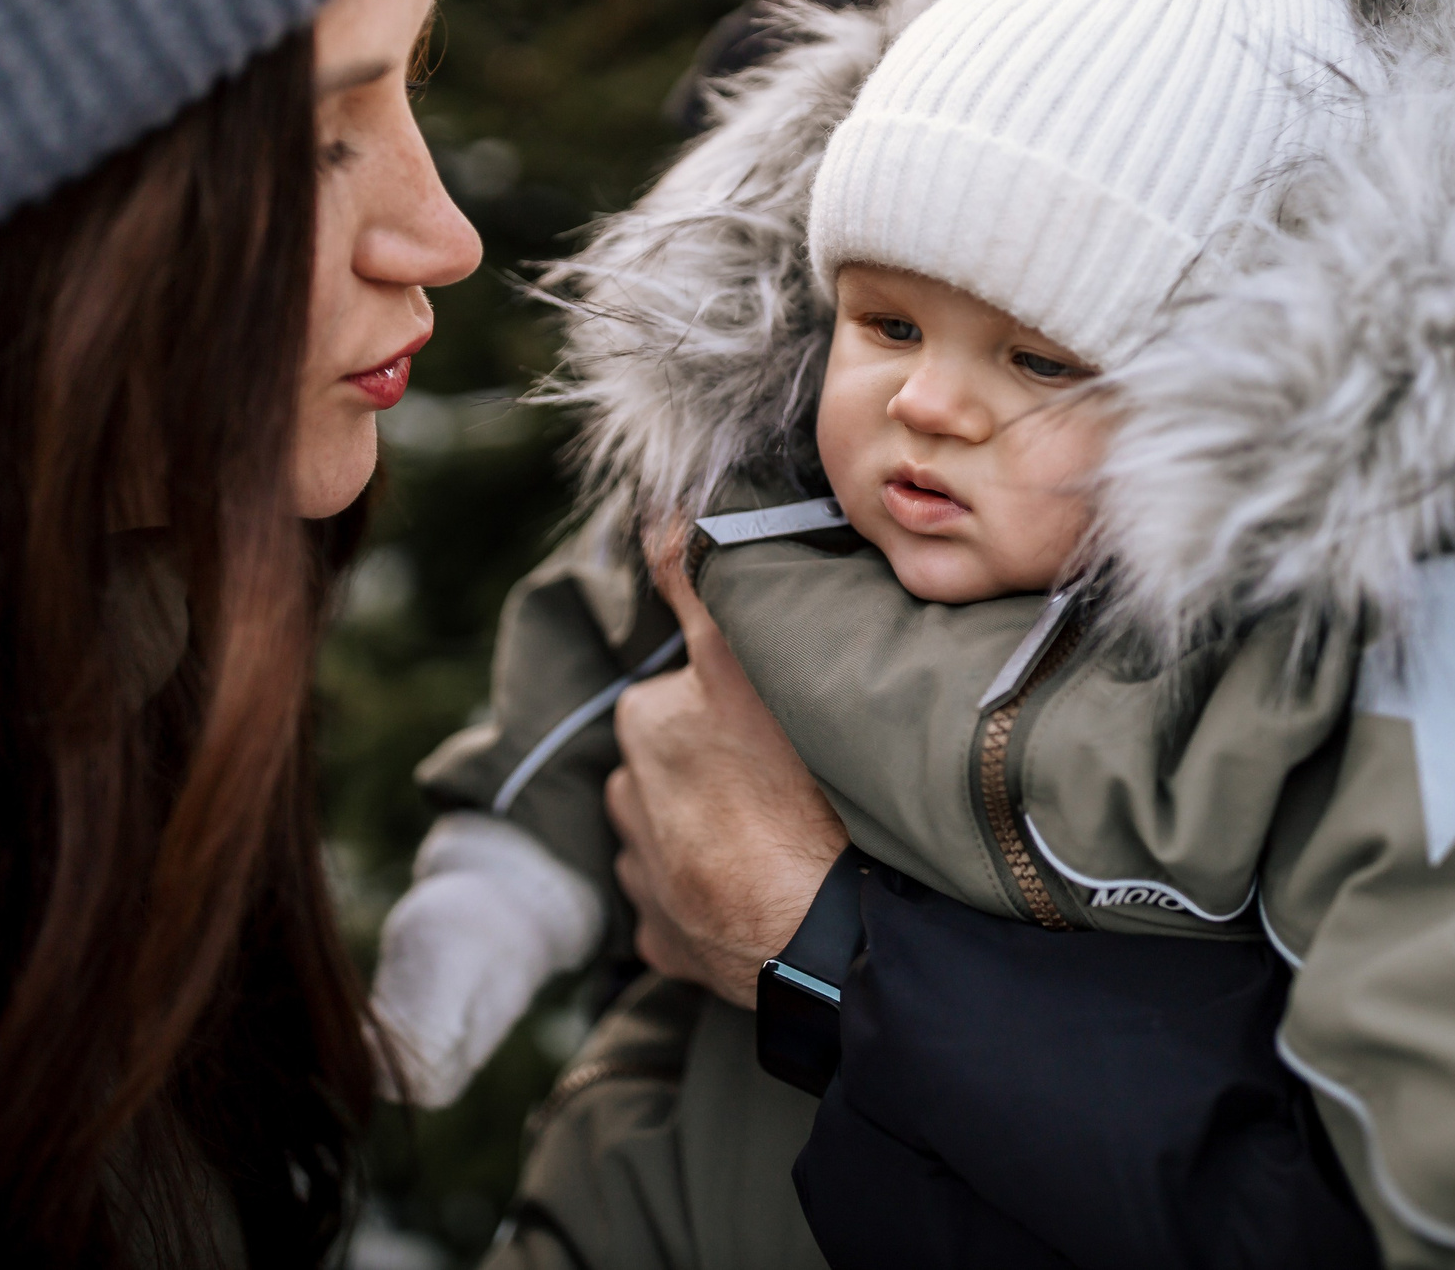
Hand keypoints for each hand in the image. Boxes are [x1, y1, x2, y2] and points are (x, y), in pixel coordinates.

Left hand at [605, 535, 848, 1007]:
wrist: (827, 940)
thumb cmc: (794, 795)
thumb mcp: (743, 665)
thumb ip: (697, 584)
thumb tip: (658, 511)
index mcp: (644, 724)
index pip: (689, 687)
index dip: (739, 695)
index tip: (782, 718)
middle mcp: (627, 800)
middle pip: (683, 760)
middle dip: (725, 763)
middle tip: (797, 777)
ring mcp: (645, 880)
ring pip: (683, 831)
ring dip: (719, 829)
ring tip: (788, 837)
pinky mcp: (665, 944)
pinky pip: (688, 906)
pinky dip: (719, 897)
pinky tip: (768, 891)